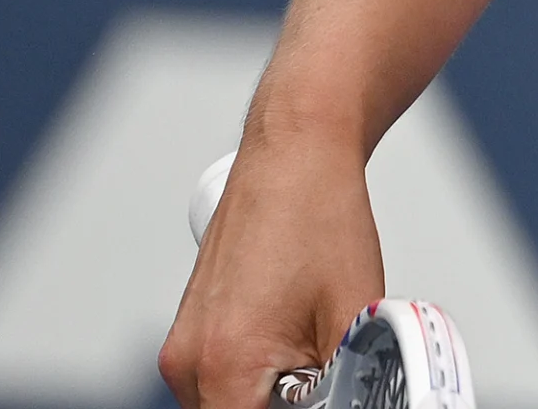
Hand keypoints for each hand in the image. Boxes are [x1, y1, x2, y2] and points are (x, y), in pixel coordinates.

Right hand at [159, 125, 382, 408]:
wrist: (295, 154)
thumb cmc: (320, 217)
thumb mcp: (355, 315)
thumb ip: (346, 383)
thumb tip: (353, 399)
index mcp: (226, 366)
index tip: (322, 398)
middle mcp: (189, 363)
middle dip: (283, 408)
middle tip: (325, 377)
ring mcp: (182, 347)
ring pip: (225, 404)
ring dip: (266, 396)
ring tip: (312, 355)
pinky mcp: (187, 332)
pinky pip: (217, 379)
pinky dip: (251, 377)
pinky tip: (291, 342)